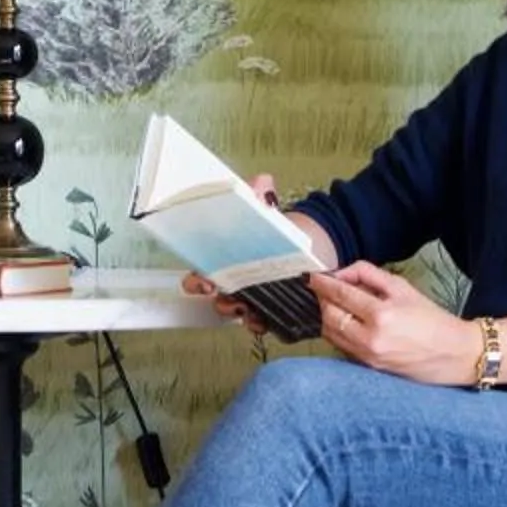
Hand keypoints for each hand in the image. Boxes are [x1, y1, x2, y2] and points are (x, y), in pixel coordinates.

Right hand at [182, 175, 330, 332]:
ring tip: (249, 310)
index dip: (196, 281)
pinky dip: (260, 324)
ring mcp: (251, 297)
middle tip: (228, 298)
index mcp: (224, 259)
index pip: (199, 274)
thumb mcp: (267, 212)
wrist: (310, 248)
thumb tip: (261, 182)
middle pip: (216, 299)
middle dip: (220, 302)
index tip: (204, 281)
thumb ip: (260, 196)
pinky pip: (260, 322)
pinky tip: (265, 321)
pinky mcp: (272, 309)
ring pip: (236, 313)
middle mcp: (233, 281)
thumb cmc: (278, 233)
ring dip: (240, 314)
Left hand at [309, 263, 473, 382]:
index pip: (340, 295)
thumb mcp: (403, 288)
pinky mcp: (368, 368)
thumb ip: (369, 275)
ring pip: (330, 334)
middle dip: (322, 300)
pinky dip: (337, 333)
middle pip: (329, 316)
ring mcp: (368, 357)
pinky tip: (343, 322)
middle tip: (321, 289)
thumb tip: (342, 273)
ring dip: (326, 317)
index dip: (322, 284)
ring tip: (331, 304)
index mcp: (382, 315)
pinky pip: (341, 347)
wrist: (455, 354)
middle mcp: (371, 339)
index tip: (313, 277)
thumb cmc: (433, 320)